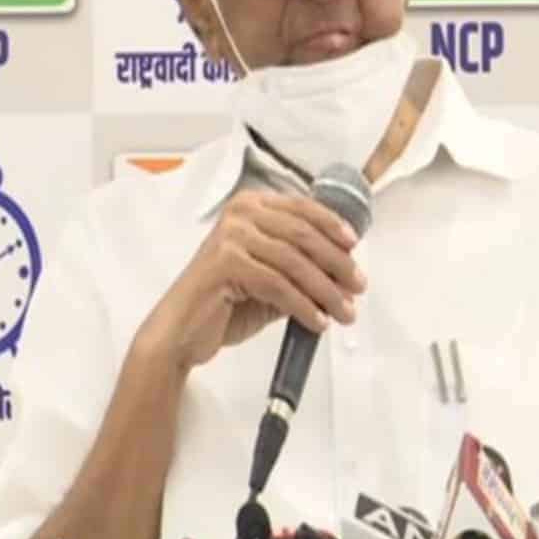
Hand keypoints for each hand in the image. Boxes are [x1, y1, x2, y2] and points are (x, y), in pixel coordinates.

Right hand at [136, 189, 367, 373]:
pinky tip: (318, 321)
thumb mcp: (270, 279)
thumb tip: (345, 275)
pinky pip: (278, 284)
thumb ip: (300, 269)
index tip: (355, 246)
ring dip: (326, 290)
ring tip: (345, 312)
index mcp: (250, 206)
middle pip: (303, 234)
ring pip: (294, 261)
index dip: (333, 226)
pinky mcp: (225, 263)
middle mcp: (239, 214)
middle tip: (358, 286)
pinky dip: (304, 305)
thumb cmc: (223, 303)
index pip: (302, 208)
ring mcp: (230, 236)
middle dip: (337, 263)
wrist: (180, 331)